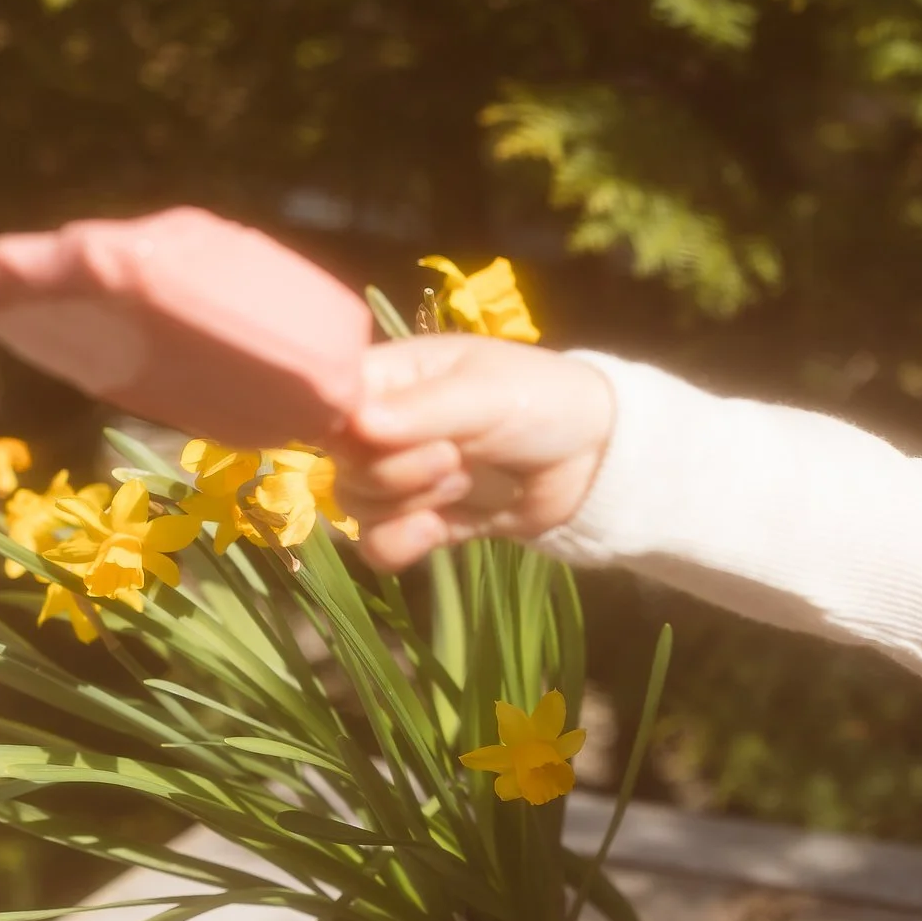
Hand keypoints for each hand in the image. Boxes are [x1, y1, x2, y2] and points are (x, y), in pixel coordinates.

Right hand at [332, 337, 615, 571]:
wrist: (596, 459)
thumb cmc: (543, 402)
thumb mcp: (488, 396)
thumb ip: (424, 410)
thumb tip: (357, 422)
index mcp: (391, 376)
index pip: (325, 400)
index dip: (339, 425)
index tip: (375, 435)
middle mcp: (385, 424)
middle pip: (338, 460)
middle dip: (392, 468)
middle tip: (453, 457)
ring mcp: (402, 474)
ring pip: (355, 502)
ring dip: (405, 501)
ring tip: (463, 482)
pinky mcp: (423, 519)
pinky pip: (378, 542)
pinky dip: (398, 544)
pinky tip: (433, 531)